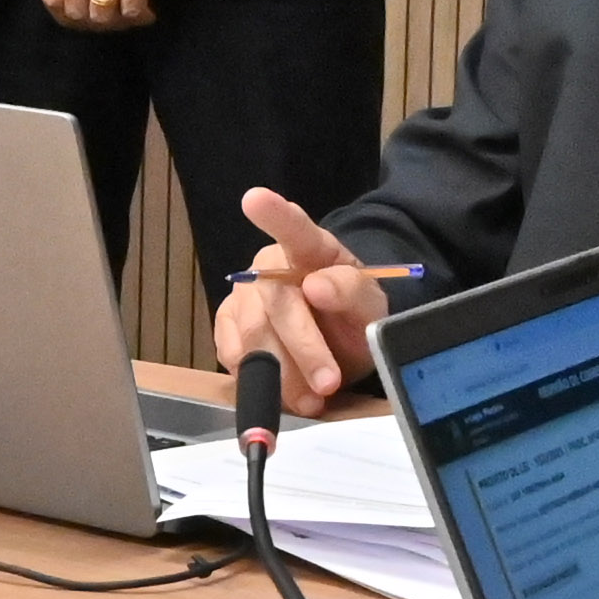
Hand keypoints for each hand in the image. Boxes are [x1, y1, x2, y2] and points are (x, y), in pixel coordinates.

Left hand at [39, 0, 181, 33]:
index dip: (64, 17)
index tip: (79, 20)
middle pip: (76, 11)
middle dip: (92, 23)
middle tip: (108, 20)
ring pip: (103, 15)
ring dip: (116, 23)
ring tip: (127, 17)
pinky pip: (132, 9)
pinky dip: (139, 17)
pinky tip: (147, 14)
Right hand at [211, 182, 391, 402]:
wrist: (338, 341)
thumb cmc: (351, 316)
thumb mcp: (371, 307)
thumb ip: (352, 293)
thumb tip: (316, 285)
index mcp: (311, 250)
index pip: (294, 229)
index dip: (275, 215)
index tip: (254, 198)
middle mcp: (269, 266)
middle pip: (277, 305)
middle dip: (305, 350)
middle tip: (329, 384)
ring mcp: (243, 297)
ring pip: (253, 337)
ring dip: (285, 375)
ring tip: (313, 400)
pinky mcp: (227, 328)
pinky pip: (234, 357)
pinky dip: (261, 382)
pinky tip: (288, 393)